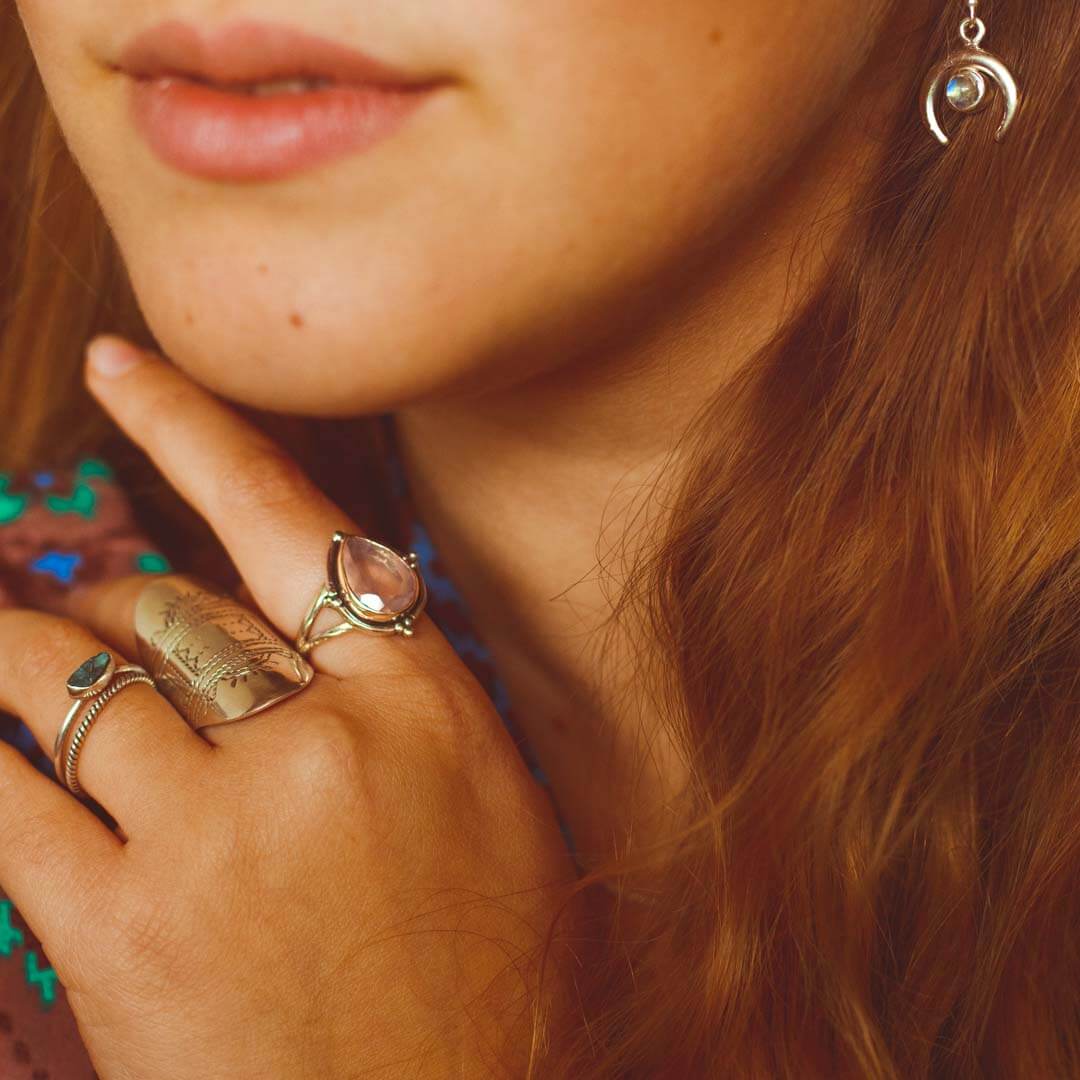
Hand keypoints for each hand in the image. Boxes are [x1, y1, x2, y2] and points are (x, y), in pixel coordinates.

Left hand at [0, 337, 579, 1078]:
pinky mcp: (126, 928)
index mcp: (421, 704)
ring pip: (67, 678)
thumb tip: (290, 642)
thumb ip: (392, 709)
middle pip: (168, 608)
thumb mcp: (486, 809)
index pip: (290, 527)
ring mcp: (221, 828)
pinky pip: (5, 800)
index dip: (194, 433)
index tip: (117, 365)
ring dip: (13, 651)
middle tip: (75, 612)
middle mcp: (322, 741)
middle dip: (105, 604)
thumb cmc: (489, 976)